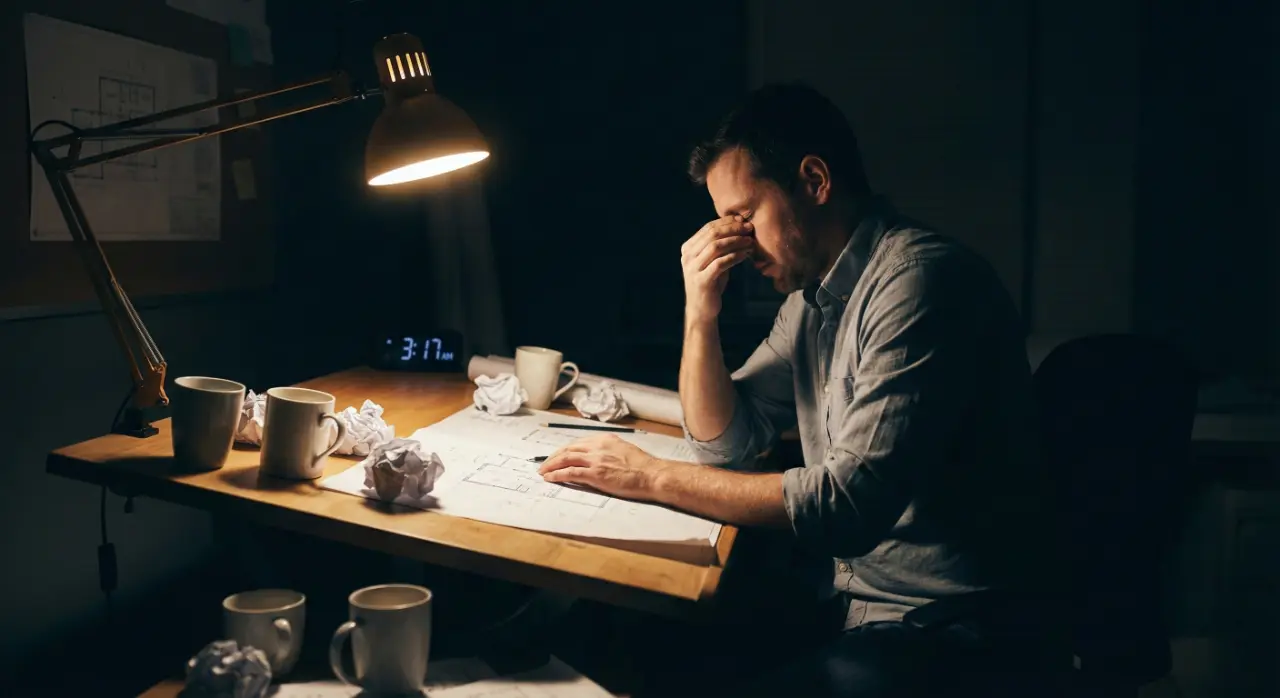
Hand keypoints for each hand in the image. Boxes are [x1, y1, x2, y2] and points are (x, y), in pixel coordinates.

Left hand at [538, 434, 665, 501]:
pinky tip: (550, 478)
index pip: (578, 443)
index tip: (557, 456)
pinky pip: (570, 472)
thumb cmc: (643, 466)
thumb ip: (609, 452)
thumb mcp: (624, 451)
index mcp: (605, 440)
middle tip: (544, 464)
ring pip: (566, 458)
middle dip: (553, 457)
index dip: (564, 450)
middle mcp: (598, 446)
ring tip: (542, 471)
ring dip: (551, 465)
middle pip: (568, 449)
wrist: (652, 475)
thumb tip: (599, 459)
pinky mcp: (595, 474)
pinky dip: (557, 475)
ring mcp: (596, 460)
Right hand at [680, 216, 754, 323]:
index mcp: (688, 248)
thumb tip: (738, 225)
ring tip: (750, 241)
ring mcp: (693, 269)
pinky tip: (745, 254)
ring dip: (736, 241)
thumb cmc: (711, 282)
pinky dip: (735, 256)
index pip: (708, 228)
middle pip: (712, 235)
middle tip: (749, 229)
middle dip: (733, 229)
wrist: (702, 309)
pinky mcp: (702, 281)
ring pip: (716, 247)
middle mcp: (687, 257)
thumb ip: (719, 246)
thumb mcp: (712, 261)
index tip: (743, 220)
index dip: (727, 222)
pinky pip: (721, 263)